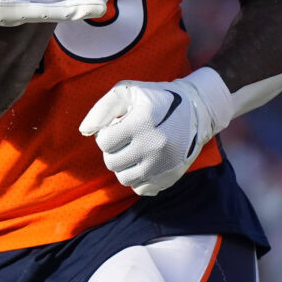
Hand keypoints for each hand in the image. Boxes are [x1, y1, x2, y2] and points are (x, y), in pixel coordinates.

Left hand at [79, 68, 236, 195]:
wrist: (197, 111)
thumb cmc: (156, 99)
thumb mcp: (129, 92)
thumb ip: (102, 108)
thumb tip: (84, 131)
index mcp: (142, 122)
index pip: (104, 141)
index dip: (106, 134)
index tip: (118, 128)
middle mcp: (153, 145)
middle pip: (112, 162)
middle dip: (113, 151)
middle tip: (124, 141)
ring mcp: (162, 164)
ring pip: (124, 179)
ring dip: (124, 166)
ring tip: (133, 152)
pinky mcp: (170, 177)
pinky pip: (141, 189)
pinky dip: (139, 179)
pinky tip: (145, 163)